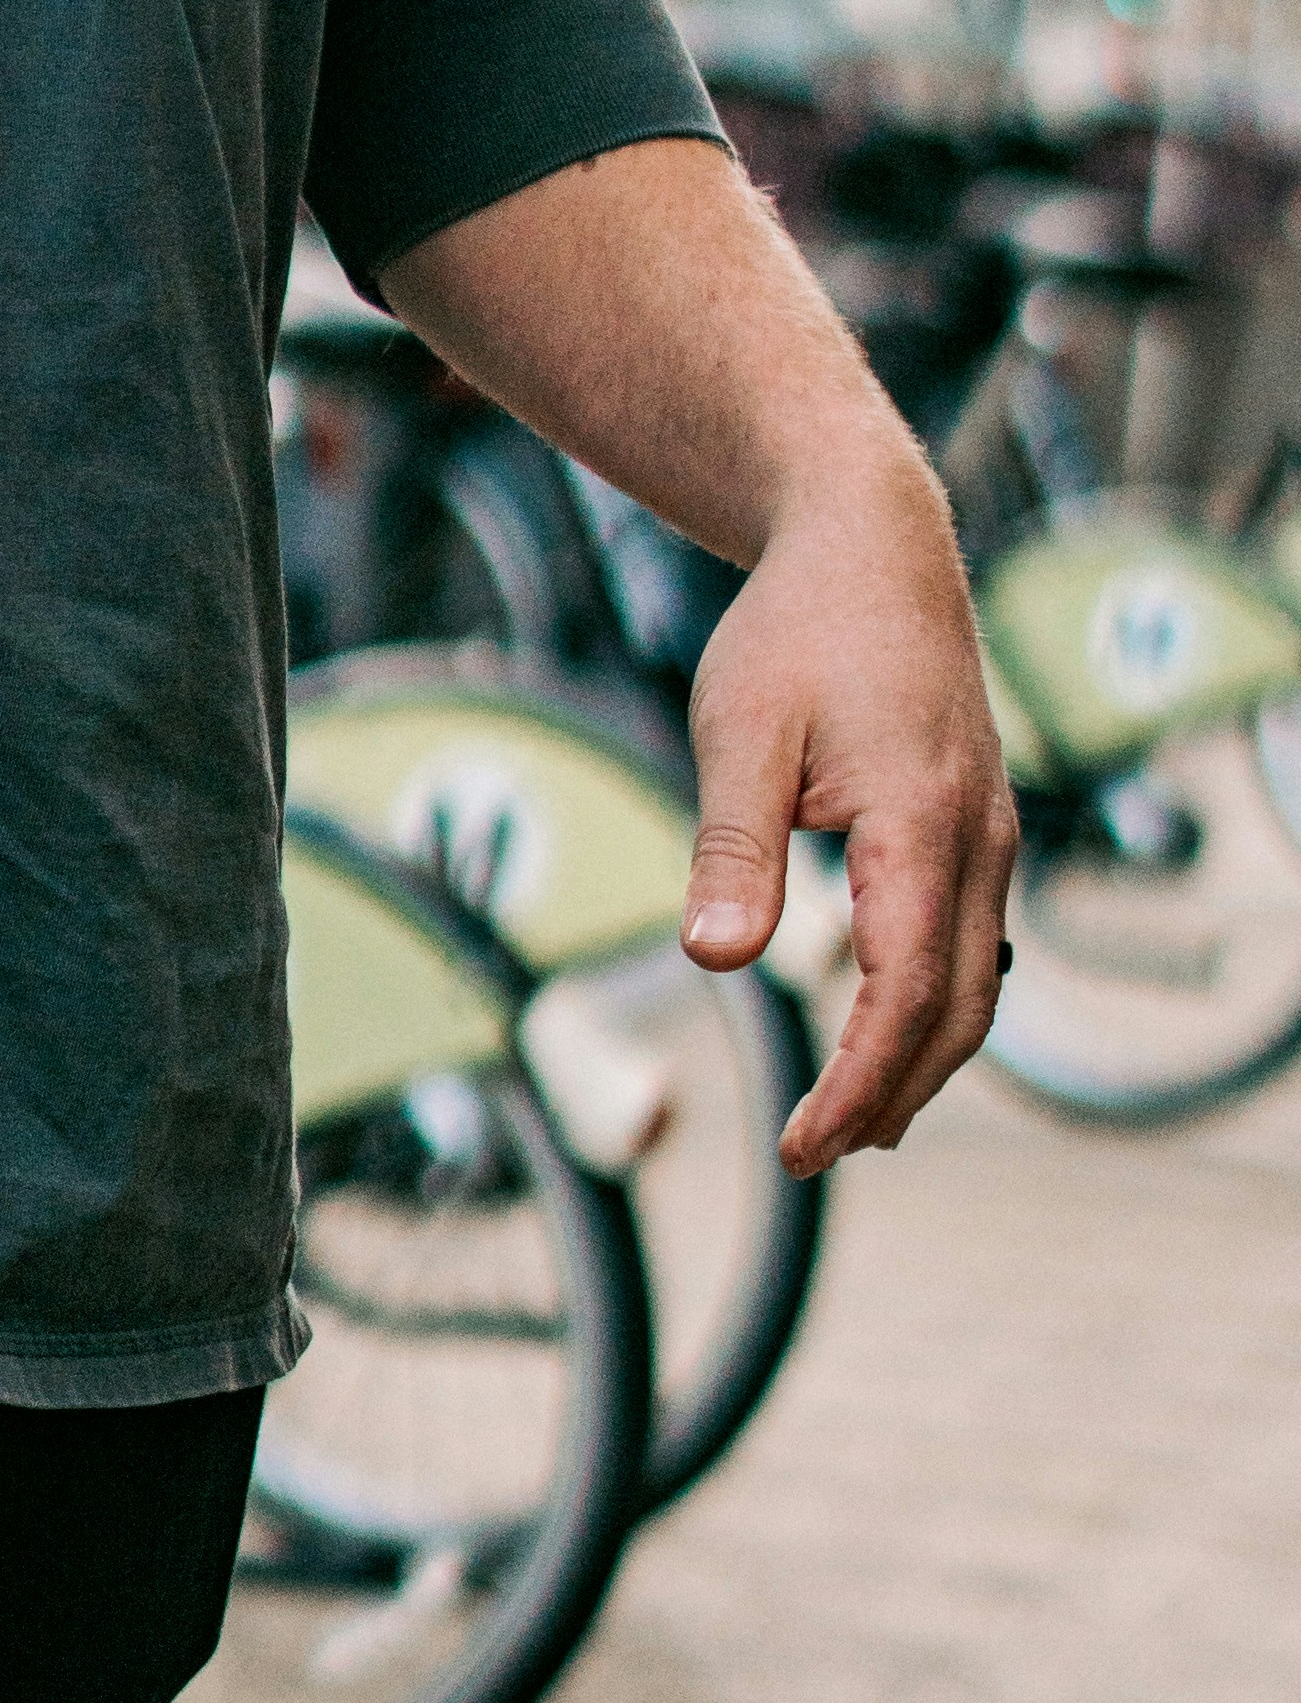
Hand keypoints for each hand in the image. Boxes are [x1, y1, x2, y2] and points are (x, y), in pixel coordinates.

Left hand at [678, 436, 1017, 1171]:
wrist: (870, 548)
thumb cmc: (797, 632)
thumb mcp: (741, 731)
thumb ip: (733, 848)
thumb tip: (712, 960)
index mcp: (923, 827)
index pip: (907, 994)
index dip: (860, 1081)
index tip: (803, 1145)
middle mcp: (978, 842)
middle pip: (958, 1011)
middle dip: (891, 1094)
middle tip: (815, 1154)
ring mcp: (990, 835)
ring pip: (977, 983)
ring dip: (922, 1061)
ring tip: (853, 1127)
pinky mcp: (978, 825)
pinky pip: (973, 941)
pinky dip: (937, 1006)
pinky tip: (888, 1033)